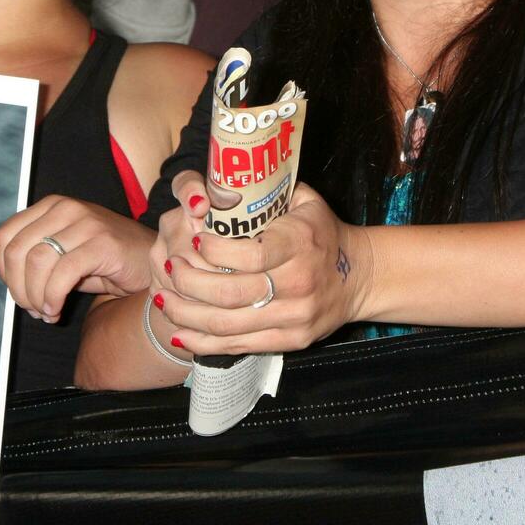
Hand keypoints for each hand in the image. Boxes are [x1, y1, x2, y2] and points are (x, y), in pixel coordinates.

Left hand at [0, 195, 155, 321]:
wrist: (152, 262)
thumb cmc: (107, 262)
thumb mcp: (66, 254)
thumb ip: (37, 260)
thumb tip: (13, 287)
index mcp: (52, 206)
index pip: (5, 236)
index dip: (3, 270)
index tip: (17, 292)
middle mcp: (66, 208)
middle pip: (17, 251)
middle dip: (18, 289)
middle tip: (32, 309)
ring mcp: (86, 222)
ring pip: (37, 262)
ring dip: (35, 297)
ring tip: (46, 312)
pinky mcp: (102, 243)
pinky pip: (62, 274)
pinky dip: (52, 298)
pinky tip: (57, 311)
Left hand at [156, 181, 370, 355]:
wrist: (361, 276)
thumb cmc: (322, 232)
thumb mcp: (306, 201)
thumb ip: (270, 191)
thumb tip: (223, 179)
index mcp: (300, 245)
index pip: (251, 255)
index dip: (215, 251)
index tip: (193, 239)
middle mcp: (298, 283)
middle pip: (232, 293)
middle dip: (190, 283)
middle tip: (169, 268)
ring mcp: (295, 317)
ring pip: (229, 324)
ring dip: (188, 315)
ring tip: (163, 300)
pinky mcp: (291, 341)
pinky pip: (240, 346)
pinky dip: (205, 342)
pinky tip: (181, 332)